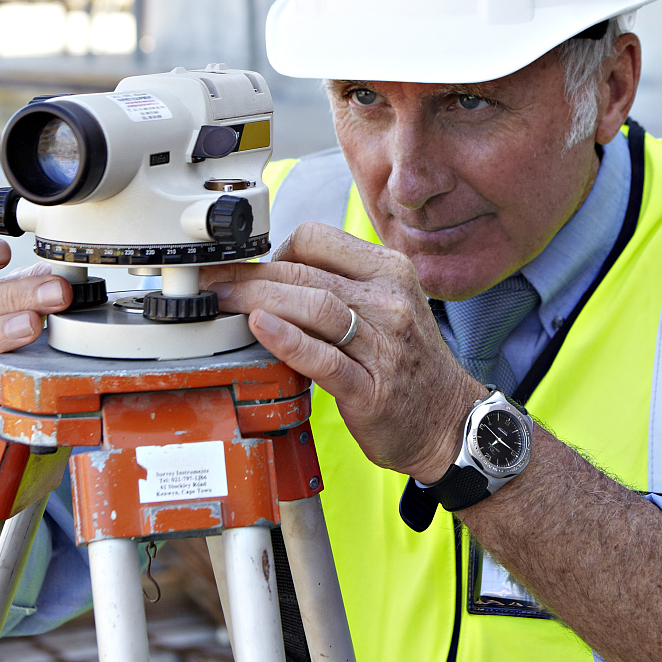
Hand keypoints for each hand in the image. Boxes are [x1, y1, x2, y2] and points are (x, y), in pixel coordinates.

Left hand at [206, 224, 484, 482]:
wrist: (449, 422)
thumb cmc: (409, 364)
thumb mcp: (388, 305)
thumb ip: (340, 285)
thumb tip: (274, 273)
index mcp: (389, 272)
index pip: (316, 238)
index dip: (271, 250)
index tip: (246, 269)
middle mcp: (389, 301)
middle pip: (304, 271)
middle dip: (248, 275)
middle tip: (211, 285)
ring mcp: (383, 344)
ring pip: (311, 305)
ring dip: (257, 300)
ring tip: (223, 305)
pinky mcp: (371, 388)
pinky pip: (323, 356)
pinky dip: (286, 339)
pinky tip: (260, 329)